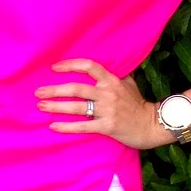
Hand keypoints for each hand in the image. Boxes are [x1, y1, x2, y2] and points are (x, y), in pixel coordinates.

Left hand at [35, 58, 168, 149]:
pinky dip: (67, 126)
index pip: (89, 66)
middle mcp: (108, 93)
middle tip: (38, 92)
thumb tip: (102, 63)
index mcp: (112, 80)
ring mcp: (108, 110)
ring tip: (41, 106)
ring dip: (56, 107)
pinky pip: (83, 126)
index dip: (70, 65)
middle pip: (76, 88)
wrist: (152, 125)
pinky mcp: (108, 127)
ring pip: (77, 107)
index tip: (54, 67)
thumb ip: (114, 74)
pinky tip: (54, 126)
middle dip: (55, 90)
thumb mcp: (129, 83)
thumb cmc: (138, 104)